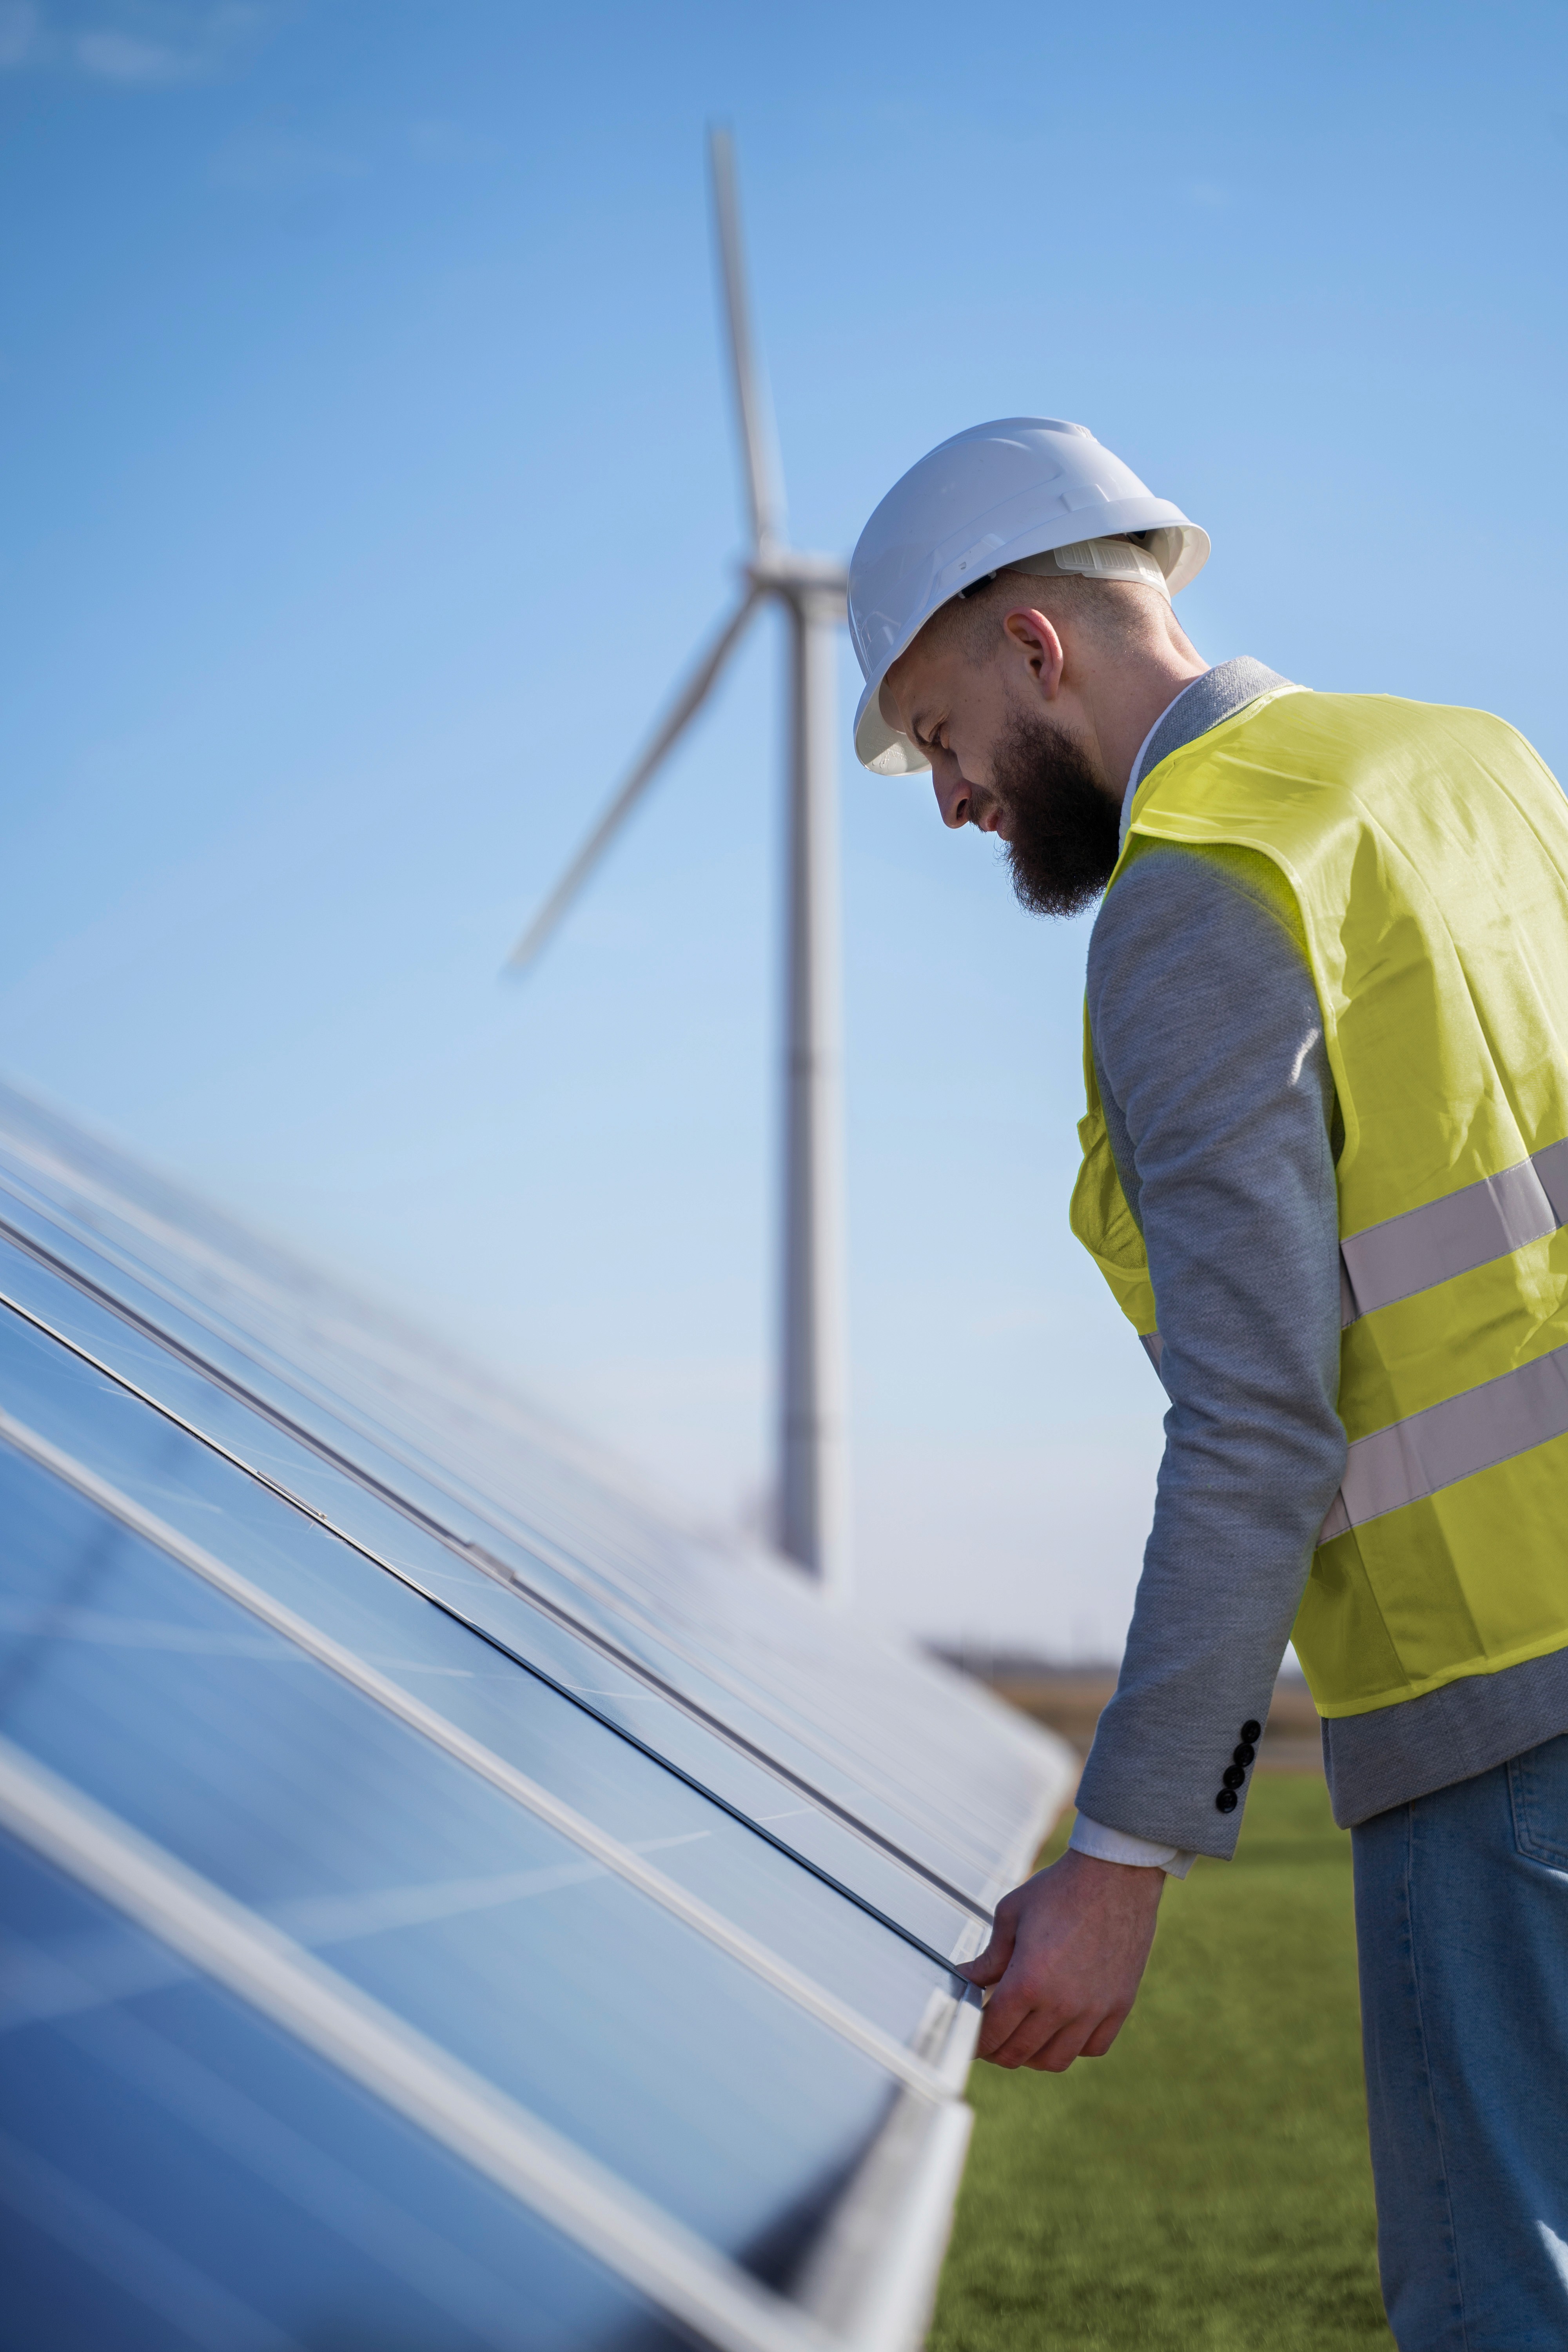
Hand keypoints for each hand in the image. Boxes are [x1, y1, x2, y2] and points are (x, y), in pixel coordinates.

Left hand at [956, 1847, 1164, 2070]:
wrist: (1116, 1875)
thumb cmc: (1059, 1889)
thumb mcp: (1011, 1915)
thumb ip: (989, 1957)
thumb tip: (965, 1977)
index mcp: (1028, 1981)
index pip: (992, 2033)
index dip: (975, 2042)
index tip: (970, 2039)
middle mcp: (1061, 2005)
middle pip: (1019, 2053)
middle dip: (997, 2051)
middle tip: (990, 2039)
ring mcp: (1094, 2009)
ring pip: (1055, 2060)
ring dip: (1033, 2055)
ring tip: (1023, 2037)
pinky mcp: (1120, 2006)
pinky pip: (1093, 2047)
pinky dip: (1073, 2046)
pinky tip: (1061, 2028)